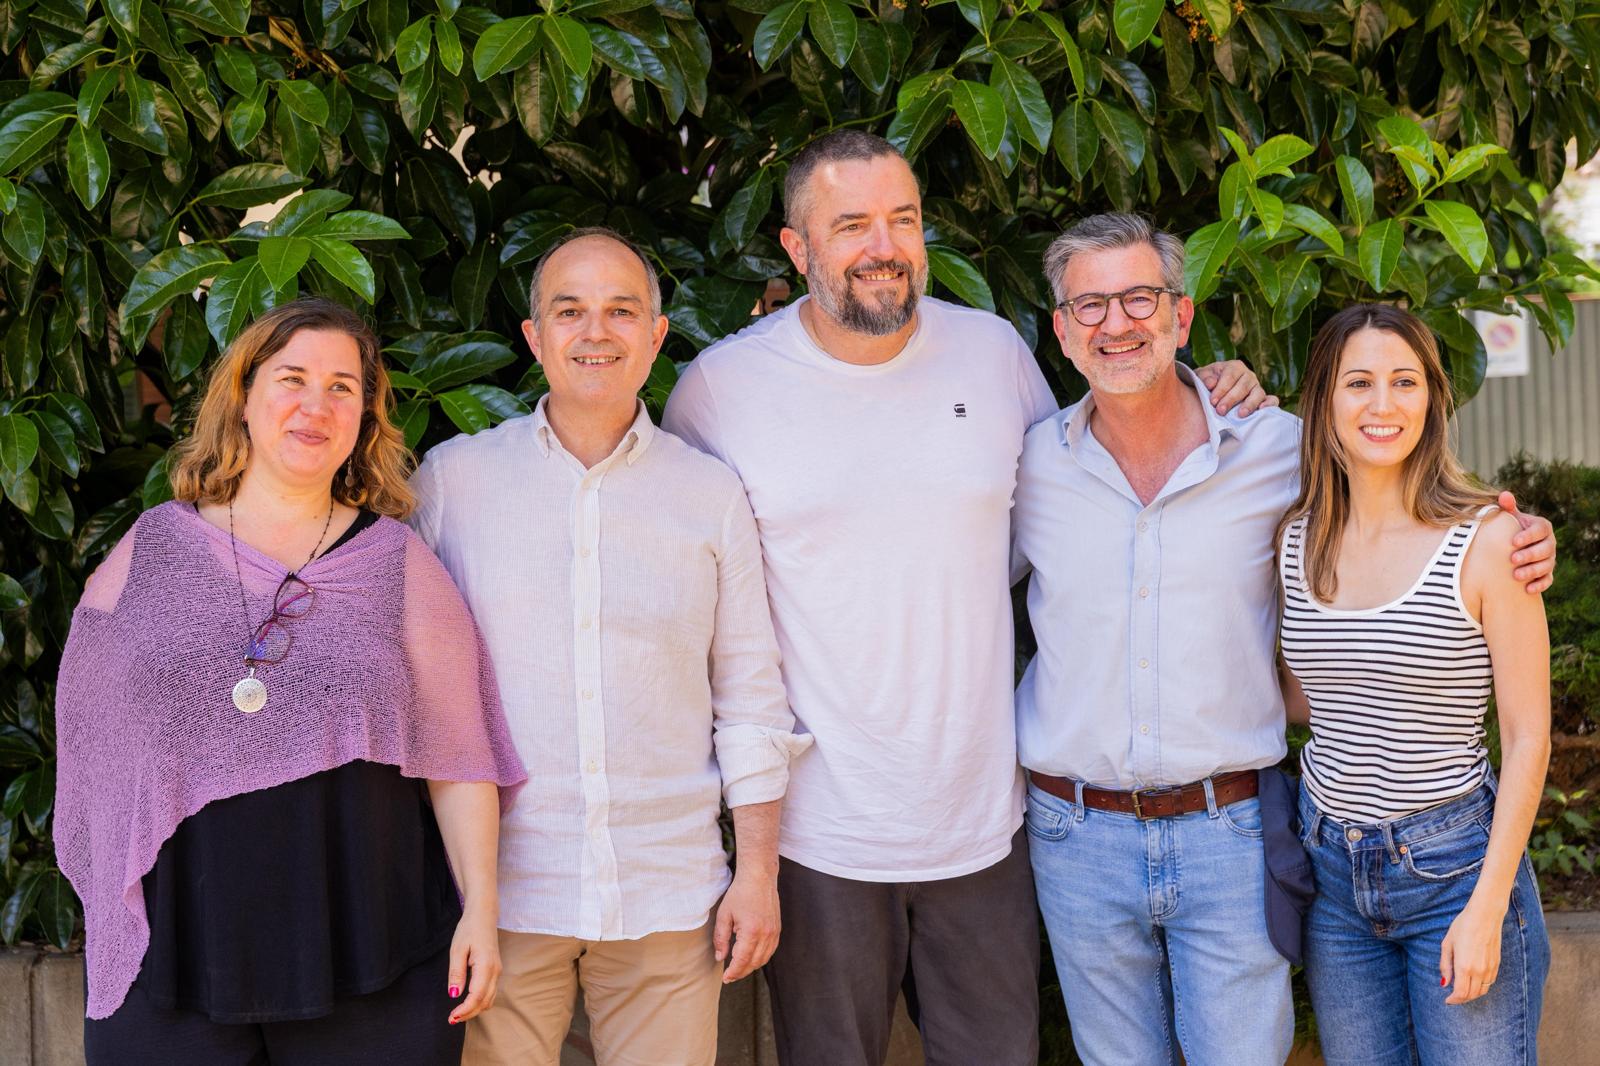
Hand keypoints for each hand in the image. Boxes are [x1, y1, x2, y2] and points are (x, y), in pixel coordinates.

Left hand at [447, 903, 501, 1025]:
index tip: (451, 1017)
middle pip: (485, 1002)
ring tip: (458, 1012)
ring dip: (475, 1009)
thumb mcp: (457, 949)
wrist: (483, 915)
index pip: (476, 996)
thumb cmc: (469, 929)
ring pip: (489, 999)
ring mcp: (497, 971)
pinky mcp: (495, 970)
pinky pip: (490, 992)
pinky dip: (480, 1002)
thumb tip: (454, 995)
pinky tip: (467, 1002)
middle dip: (469, 1013)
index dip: (464, 1010)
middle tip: (451, 1019)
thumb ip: (456, 973)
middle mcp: (495, 971)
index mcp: (486, 965)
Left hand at [713, 867, 780, 982]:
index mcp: (751, 931)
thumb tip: (720, 957)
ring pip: (764, 959)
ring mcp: (774, 932)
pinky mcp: (777, 929)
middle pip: (754, 963)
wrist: (759, 877)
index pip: (742, 960)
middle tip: (730, 976)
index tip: (725, 978)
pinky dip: (761, 958)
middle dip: (741, 972)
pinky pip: (770, 950)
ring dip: (751, 967)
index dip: (733, 972)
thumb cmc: (740, 893)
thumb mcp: (724, 915)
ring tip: (739, 969)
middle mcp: (766, 934)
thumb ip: (721, 938)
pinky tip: (751, 957)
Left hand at [1193, 359, 1278, 416]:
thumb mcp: (1202, 376)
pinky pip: (1272, 400)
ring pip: (1258, 393)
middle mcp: (1248, 375)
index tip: (1212, 401)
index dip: (1221, 389)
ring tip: (1240, 414)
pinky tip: (1262, 410)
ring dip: (1250, 404)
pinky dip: (1270, 404)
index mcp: (1234, 367)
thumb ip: (1204, 378)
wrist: (1212, 390)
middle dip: (1231, 399)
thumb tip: (1211, 383)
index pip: (1230, 376)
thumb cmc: (1207, 382)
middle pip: (1243, 386)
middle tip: (1220, 411)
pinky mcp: (1263, 398)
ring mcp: (1257, 387)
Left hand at [1440, 899, 1503, 1003]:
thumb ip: (1445, 965)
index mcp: (1464, 966)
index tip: (1447, 1000)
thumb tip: (1444, 983)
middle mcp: (1479, 971)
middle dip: (1461, 999)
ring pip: (1482, 991)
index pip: (1461, 993)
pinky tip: (1473, 981)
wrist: (1485, 916)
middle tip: (1453, 997)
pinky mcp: (1497, 964)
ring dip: (1472, 994)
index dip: (1453, 1000)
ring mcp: (1490, 968)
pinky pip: (1490, 983)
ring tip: (1462, 990)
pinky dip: (1481, 987)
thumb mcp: (1447, 944)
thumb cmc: (1463, 926)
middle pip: (1472, 995)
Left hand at [1498, 491, 1556, 593]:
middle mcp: (1549, 543)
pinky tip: (1527, 589)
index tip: (1513, 541)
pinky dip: (1539, 585)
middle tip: (1513, 559)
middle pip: (1546, 549)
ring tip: (1516, 576)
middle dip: (1530, 554)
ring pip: (1547, 566)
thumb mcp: (1507, 518)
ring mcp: (1549, 559)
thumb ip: (1506, 507)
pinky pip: (1548, 580)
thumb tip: (1504, 495)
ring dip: (1533, 571)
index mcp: (1542, 527)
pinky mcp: (1547, 574)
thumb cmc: (1508, 530)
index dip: (1529, 535)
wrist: (1510, 548)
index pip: (1540, 530)